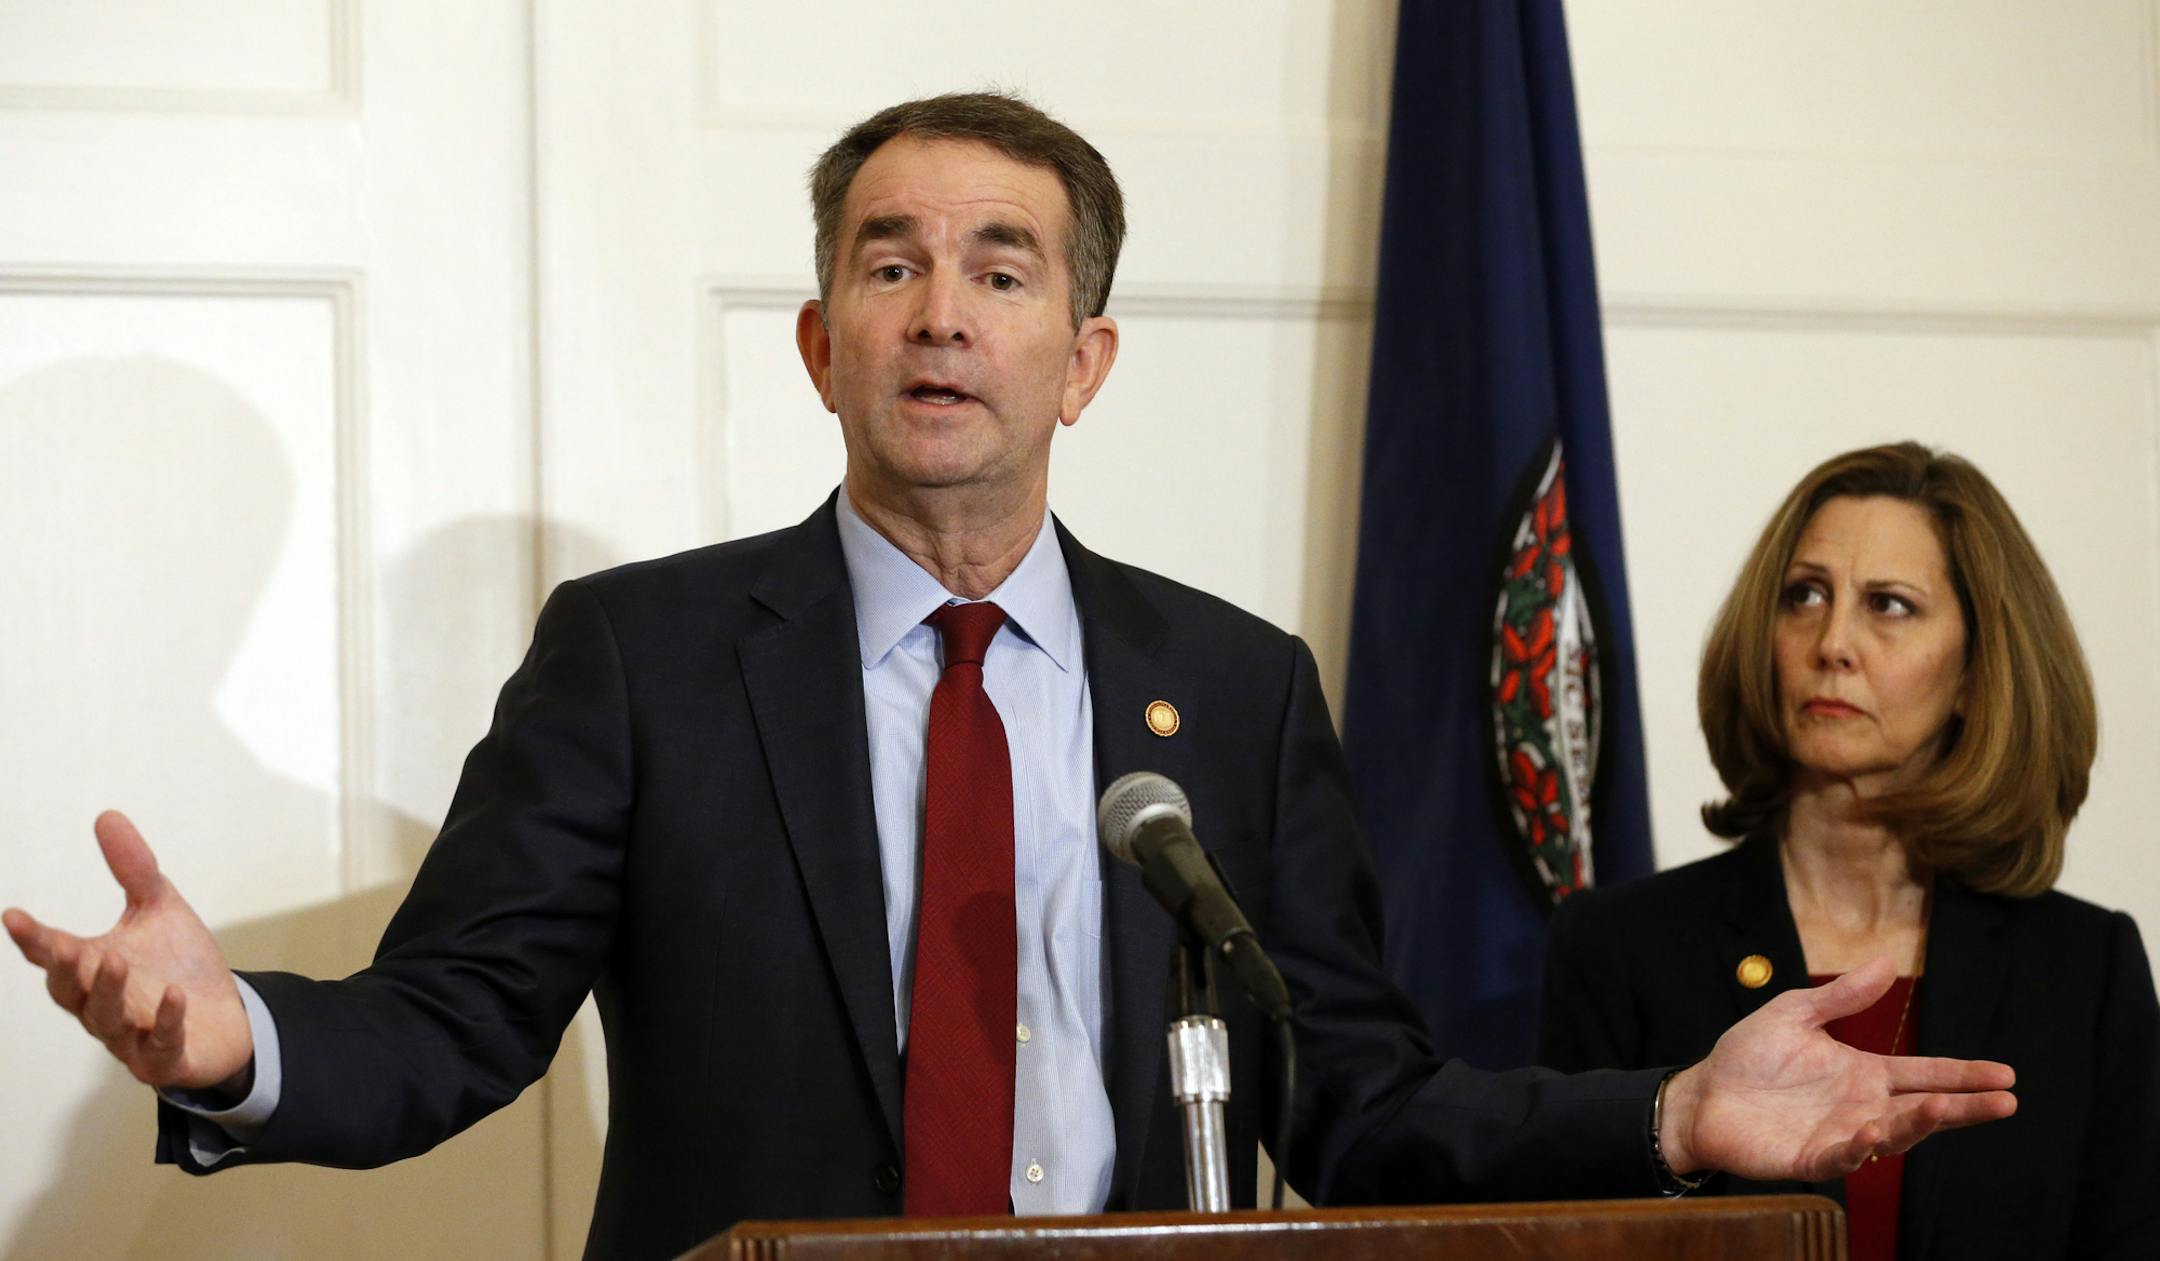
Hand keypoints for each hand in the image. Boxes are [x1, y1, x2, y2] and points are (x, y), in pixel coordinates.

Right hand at [4, 811, 253, 1093]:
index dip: (33, 939)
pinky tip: (174, 999)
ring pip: (108, 1021)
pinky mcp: (166, 1059)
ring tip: (113, 961)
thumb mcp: (160, 909)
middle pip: (71, 992)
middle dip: (66, 969)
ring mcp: (132, 1037)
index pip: (54, 954)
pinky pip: (162, 1046)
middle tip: (64, 946)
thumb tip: (106, 816)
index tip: (14, 916)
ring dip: (108, 993)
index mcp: (93, 969)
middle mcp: (103, 1006)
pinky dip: (167, 1023)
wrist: (224, 1018)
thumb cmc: (179, 966)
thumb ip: (134, 870)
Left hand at [1659, 956, 2015, 1180]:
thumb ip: (1842, 995)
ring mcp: (1841, 1135)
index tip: (2005, 1075)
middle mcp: (1862, 1107)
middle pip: (1923, 1110)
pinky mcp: (1812, 1158)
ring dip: (1918, 1124)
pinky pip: (1843, 1157)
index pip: (1924, 1074)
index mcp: (1864, 1073)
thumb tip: (1888, 962)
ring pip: (1893, 1136)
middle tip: (2005, 1102)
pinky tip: (1873, 1132)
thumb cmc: (1749, 1056)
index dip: (1963, 1076)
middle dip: (1964, 1108)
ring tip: (1941, 1107)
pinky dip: (1860, 1148)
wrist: (1703, 1093)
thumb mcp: (1795, 1013)